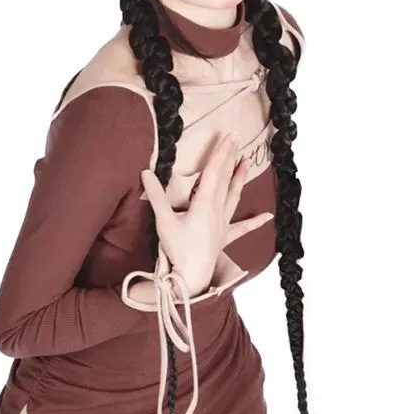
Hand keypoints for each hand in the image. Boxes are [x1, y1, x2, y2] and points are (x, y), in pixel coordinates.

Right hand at [139, 130, 273, 297]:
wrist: (192, 278)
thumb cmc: (179, 251)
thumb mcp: (164, 222)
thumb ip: (156, 197)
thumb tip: (146, 173)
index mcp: (204, 204)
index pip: (214, 172)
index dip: (221, 152)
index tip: (229, 136)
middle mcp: (217, 210)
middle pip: (225, 178)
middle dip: (231, 157)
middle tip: (238, 138)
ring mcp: (223, 224)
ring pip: (234, 196)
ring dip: (240, 178)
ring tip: (246, 163)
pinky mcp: (225, 237)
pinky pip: (243, 228)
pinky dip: (255, 222)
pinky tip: (267, 217)